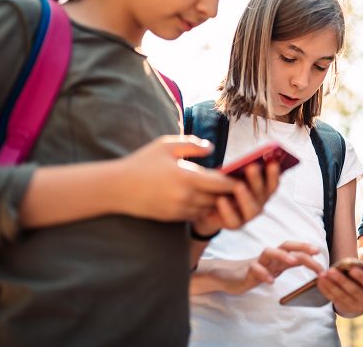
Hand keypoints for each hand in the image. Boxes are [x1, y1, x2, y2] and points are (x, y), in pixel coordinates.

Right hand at [117, 135, 235, 220]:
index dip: (235, 180)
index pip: (220, 183)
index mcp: (186, 177)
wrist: (116, 188)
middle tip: (243, 184)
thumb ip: (192, 145)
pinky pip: (196, 215)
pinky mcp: (173, 218)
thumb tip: (212, 149)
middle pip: (218, 198)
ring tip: (229, 192)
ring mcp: (179, 210)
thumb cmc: (142, 162)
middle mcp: (186, 197)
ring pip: (209, 208)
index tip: (245, 175)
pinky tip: (209, 199)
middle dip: (230, 192)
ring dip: (218, 202)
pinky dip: (205, 208)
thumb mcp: (166, 145)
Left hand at [192, 161, 280, 234]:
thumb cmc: (224, 184)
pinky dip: (227, 210)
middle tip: (251, 167)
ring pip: (252, 209)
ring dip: (246, 197)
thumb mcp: (232, 174)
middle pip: (263, 193)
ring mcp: (249, 215)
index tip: (272, 163)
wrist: (209, 206)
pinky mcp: (235, 224)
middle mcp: (260, 202)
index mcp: (264, 188)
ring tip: (238, 186)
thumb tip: (245, 159)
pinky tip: (221, 199)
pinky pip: (233, 220)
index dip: (274, 173)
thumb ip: (242, 168)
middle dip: (257, 180)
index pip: (273, 182)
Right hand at [227, 242, 322, 294]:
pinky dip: (263, 274)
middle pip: (285, 246)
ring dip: (282, 255)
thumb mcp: (275, 267)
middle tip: (314, 252)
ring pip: (269, 252)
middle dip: (300, 247)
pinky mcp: (246, 272)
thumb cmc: (255, 271)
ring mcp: (258, 262)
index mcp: (277, 257)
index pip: (294, 248)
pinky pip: (254, 270)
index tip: (320, 252)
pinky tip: (270, 282)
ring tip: (292, 261)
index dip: (306, 248)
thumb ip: (289, 263)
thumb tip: (308, 259)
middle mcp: (269, 257)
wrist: (228, 276)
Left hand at [317, 261, 362, 317]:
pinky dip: (326, 290)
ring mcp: (356, 306)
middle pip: (353, 290)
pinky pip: (334, 299)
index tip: (352, 268)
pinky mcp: (345, 308)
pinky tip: (319, 281)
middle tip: (331, 270)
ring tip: (323, 275)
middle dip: (341, 280)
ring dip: (331, 285)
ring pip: (342, 296)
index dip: (361, 276)